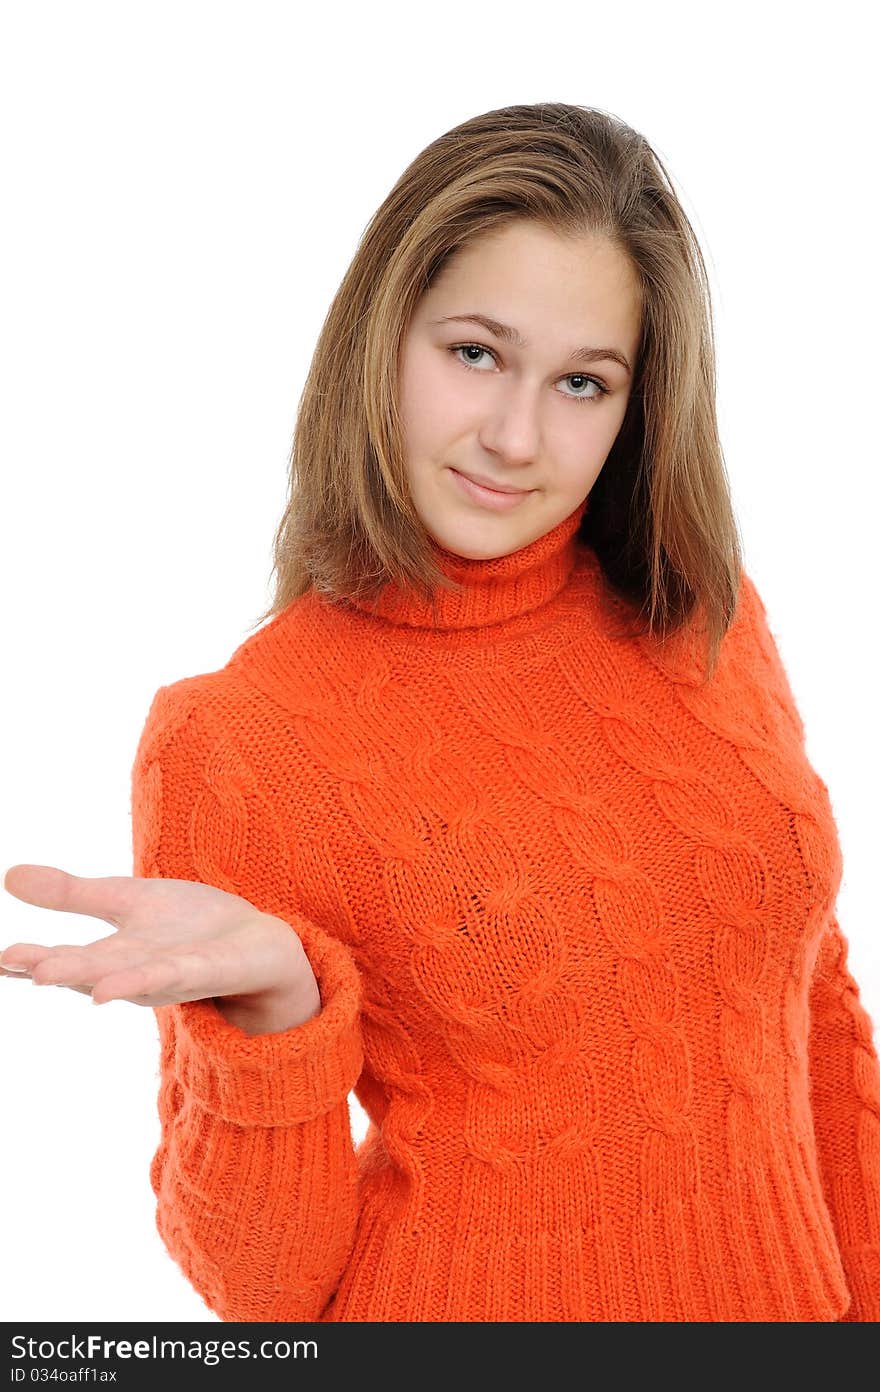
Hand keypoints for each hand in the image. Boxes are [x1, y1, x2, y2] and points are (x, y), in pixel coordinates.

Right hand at [0, 863, 319, 1028]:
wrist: (256, 944)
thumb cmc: (188, 928)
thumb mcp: (126, 900)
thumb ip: (72, 895)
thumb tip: (8, 875)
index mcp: (112, 955)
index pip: (64, 957)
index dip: (30, 958)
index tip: (0, 957)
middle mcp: (134, 972)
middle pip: (88, 970)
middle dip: (53, 968)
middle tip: (17, 964)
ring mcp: (170, 975)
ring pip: (125, 978)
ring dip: (89, 978)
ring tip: (47, 975)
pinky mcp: (206, 971)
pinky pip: (173, 976)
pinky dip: (141, 980)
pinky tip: (110, 988)